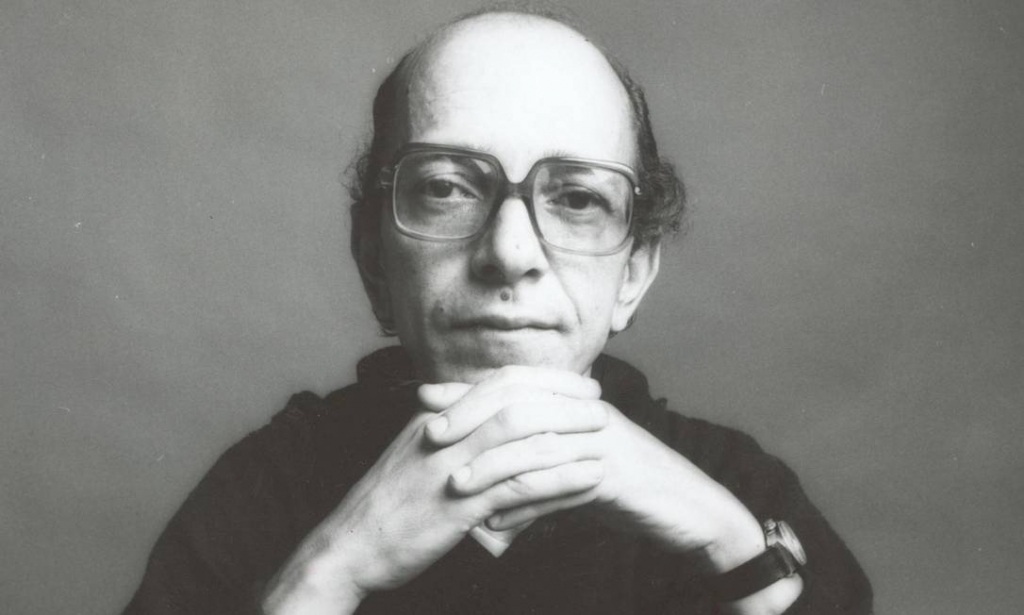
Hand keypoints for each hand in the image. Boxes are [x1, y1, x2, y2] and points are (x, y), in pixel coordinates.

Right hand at [261, 367, 603, 613]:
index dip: (543, 379)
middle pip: (515, 399)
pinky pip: (519, 485)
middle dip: (563, 398)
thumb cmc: (388, 505)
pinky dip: (560, 478)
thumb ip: (451, 432)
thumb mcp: (416, 455)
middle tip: (600, 403)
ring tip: (604, 436)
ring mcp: (450, 467)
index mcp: (435, 416)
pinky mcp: (458, 506)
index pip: (498, 382)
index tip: (577, 384)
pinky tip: (589, 478)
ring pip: (520, 434)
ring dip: (568, 432)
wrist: (349, 546)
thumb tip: (488, 418)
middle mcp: (444, 432)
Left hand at [423, 367, 765, 574]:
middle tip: (430, 435)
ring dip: (491, 464)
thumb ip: (534, 461)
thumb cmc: (625, 487)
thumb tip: (486, 475)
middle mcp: (585, 410)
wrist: (687, 509)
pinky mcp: (614, 475)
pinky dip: (526, 504)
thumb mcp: (574, 465)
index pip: (512, 381)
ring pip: (535, 442)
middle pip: (518, 399)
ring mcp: (602, 440)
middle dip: (470, 414)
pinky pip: (561, 485)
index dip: (467, 388)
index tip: (423, 397)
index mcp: (573, 400)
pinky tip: (498, 521)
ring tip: (455, 485)